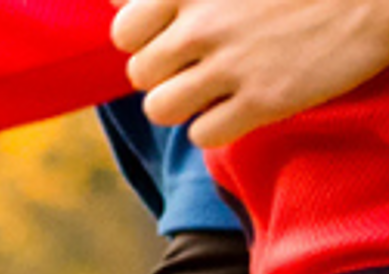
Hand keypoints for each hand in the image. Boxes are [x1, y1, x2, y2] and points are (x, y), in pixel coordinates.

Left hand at [111, 0, 388, 145]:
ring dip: (181, 107)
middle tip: (195, 69)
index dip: (141, 40)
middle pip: (141, 73)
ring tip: (210, 95)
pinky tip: (237, 111)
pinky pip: (204, 135)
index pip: (124, 29)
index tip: (168, 38)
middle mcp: (203, 23)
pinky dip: (213, 128)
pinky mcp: (264, 101)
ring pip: (163, 109)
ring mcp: (232, 64)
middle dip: (162, 75)